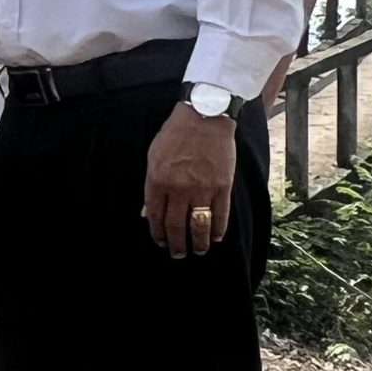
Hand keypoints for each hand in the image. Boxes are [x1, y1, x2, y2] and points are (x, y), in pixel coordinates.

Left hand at [143, 103, 234, 257]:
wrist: (205, 116)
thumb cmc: (176, 134)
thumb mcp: (153, 156)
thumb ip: (152, 185)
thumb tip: (149, 212)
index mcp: (158, 181)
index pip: (155, 217)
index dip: (158, 233)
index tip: (160, 241)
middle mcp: (178, 189)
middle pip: (176, 227)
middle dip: (175, 245)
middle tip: (177, 254)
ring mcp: (202, 189)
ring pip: (198, 226)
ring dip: (198, 243)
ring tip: (198, 251)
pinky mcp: (222, 186)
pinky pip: (220, 215)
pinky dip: (218, 230)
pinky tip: (216, 237)